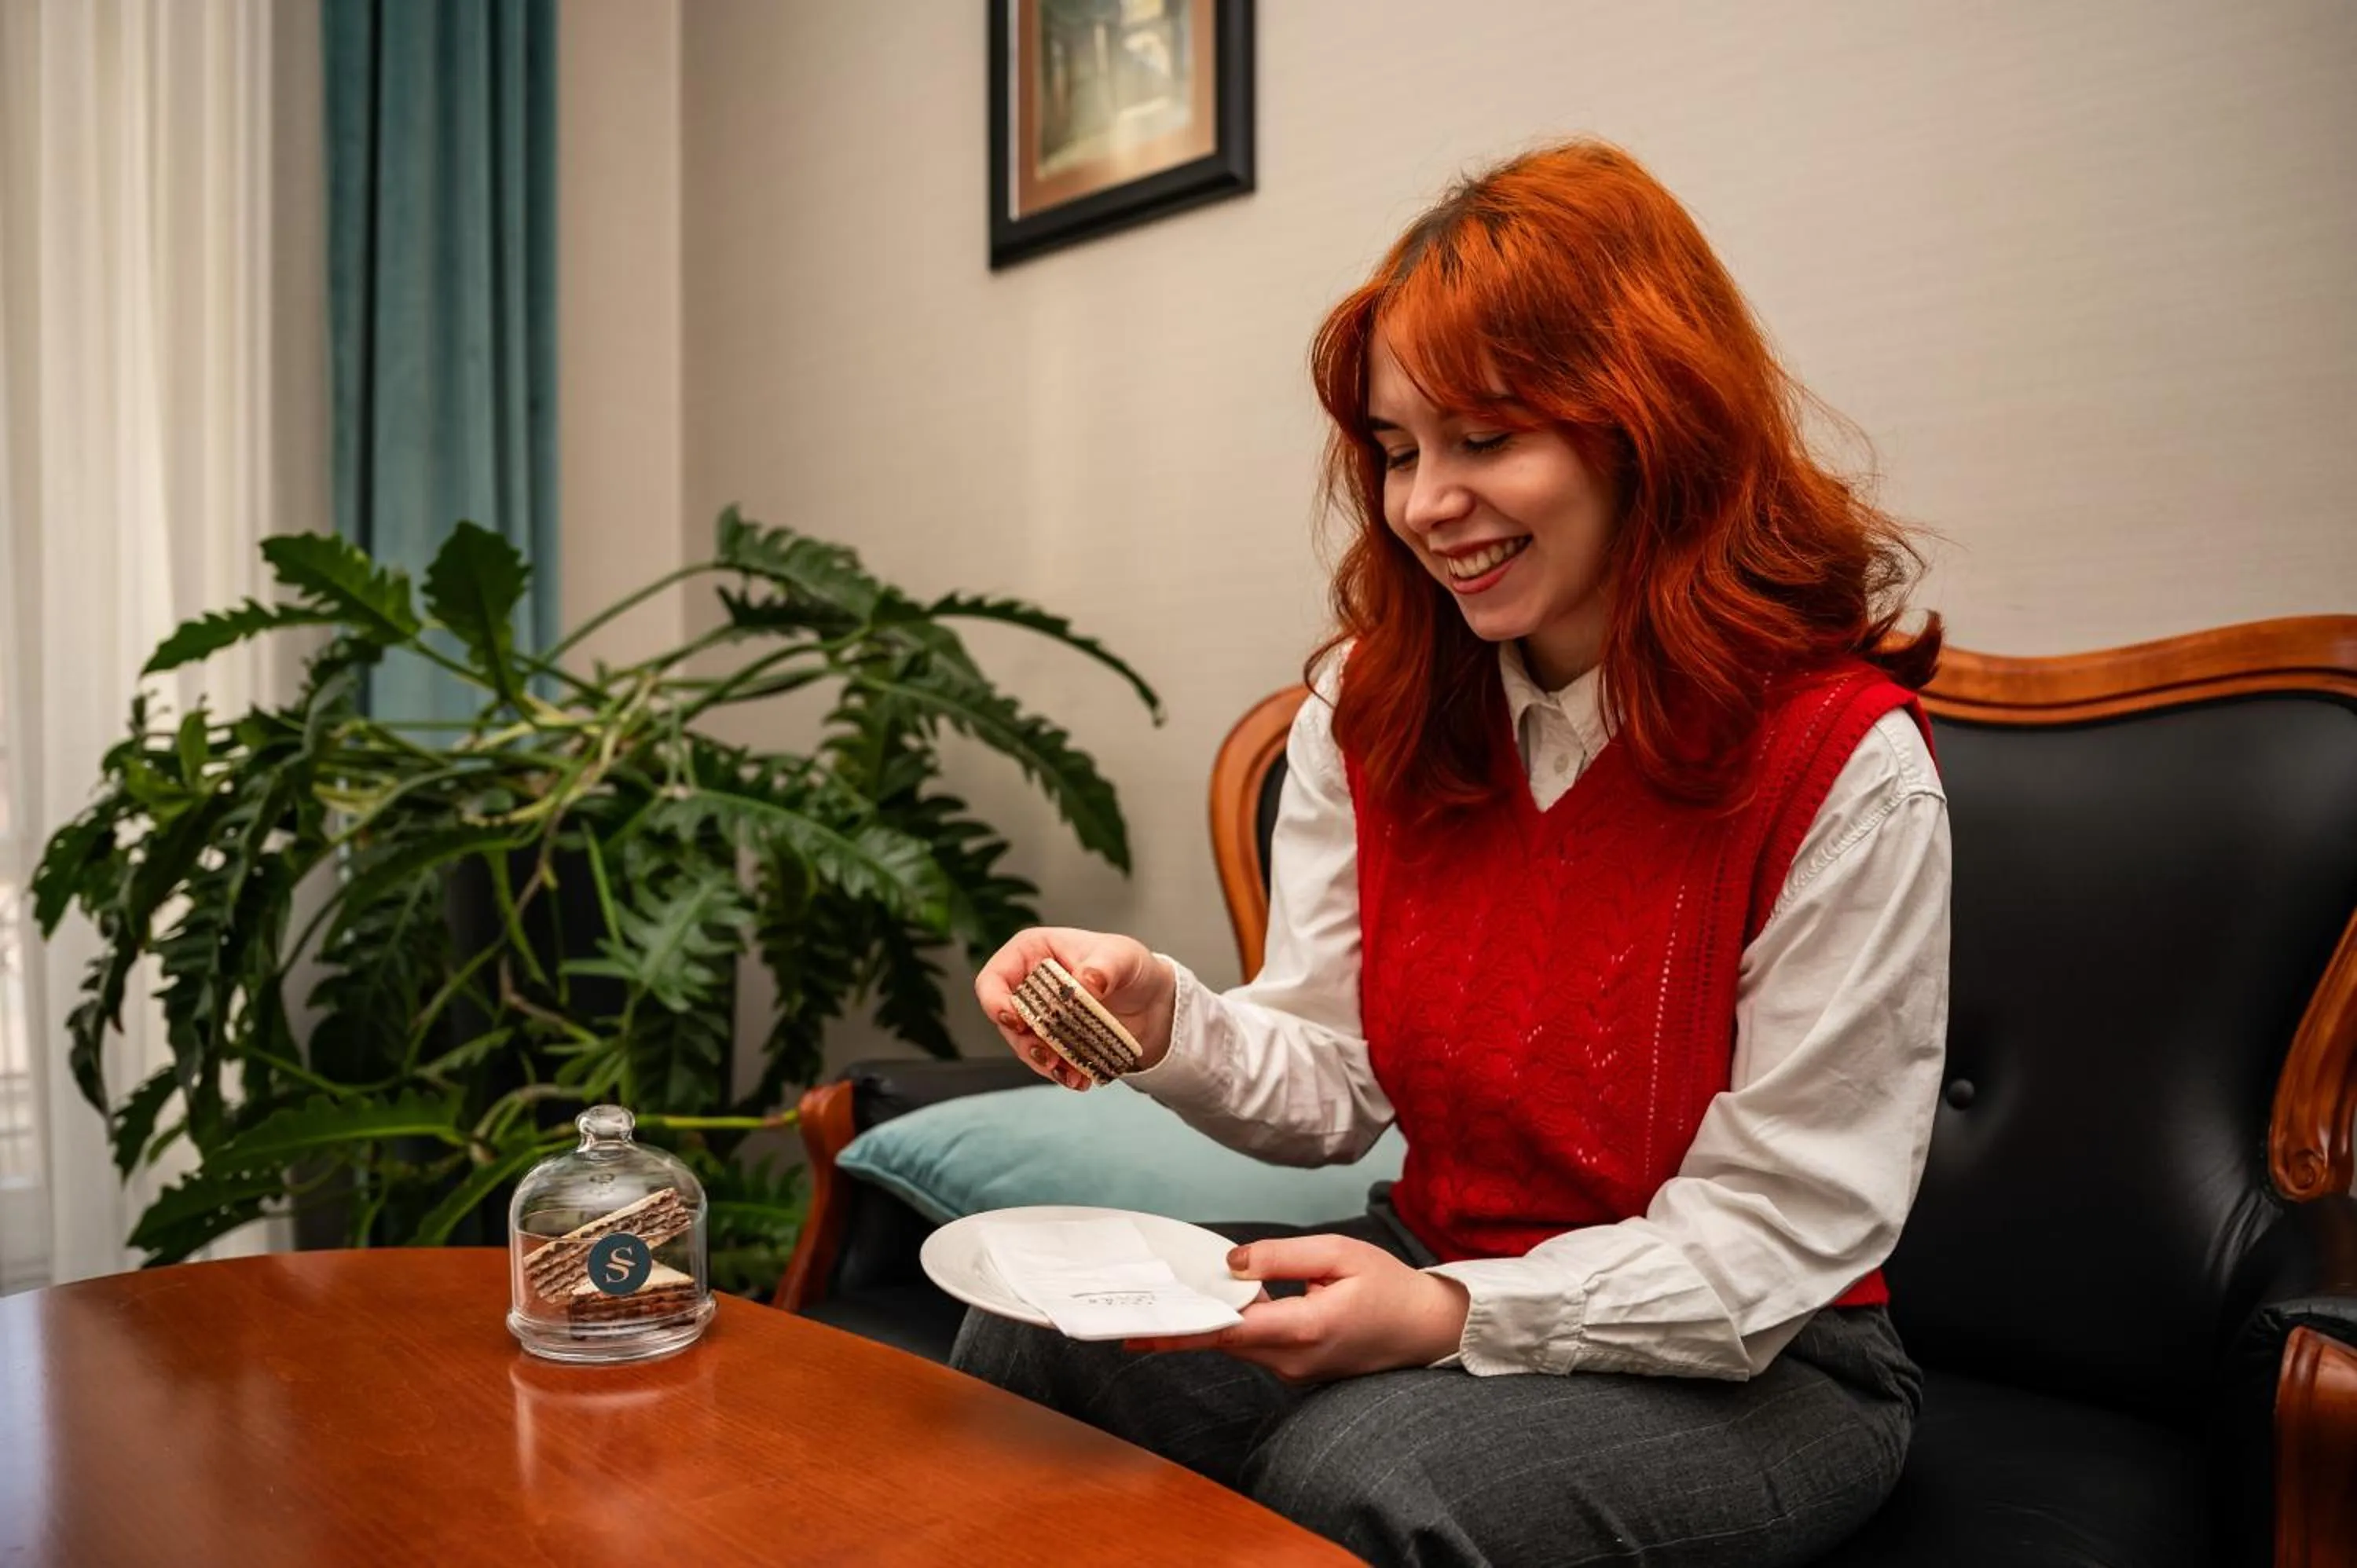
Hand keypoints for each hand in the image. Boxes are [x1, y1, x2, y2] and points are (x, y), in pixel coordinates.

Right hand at [974, 926, 1175, 1090]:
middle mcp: (1027, 985)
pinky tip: (1080, 1080)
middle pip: (1006, 1020)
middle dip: (1024, 1043)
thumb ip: (1104, 967)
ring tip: (1070, 1074)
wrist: (1151, 1000)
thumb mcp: (1123, 958)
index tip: (1016, 1022)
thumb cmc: (1130, 966)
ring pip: (1024, 1045)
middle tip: (1049, 1058)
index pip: (994, 978)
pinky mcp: (1052, 1041)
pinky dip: (1061, 1073)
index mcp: (1031, 953)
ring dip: (1043, 1063)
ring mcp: (1038, 1016)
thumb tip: (1086, 981)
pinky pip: (1046, 1061)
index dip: (995, 1002)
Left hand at [1124, 1236, 1470, 1380]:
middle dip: (1185, 1324)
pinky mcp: (1297, 1370)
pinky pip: (1256, 1348)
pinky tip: (1221, 1305)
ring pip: (1239, 1345)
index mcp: (1308, 1328)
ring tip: (1169, 1301)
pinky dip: (1235, 1327)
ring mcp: (1295, 1371)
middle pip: (1226, 1342)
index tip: (1145, 1329)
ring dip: (1210, 1323)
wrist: (1425, 1329)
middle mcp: (1295, 1359)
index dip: (1186, 1329)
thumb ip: (1282, 1256)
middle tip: (1139, 1309)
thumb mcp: (1339, 1253)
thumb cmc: (1388, 1287)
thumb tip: (1232, 1262)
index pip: (1233, 1332)